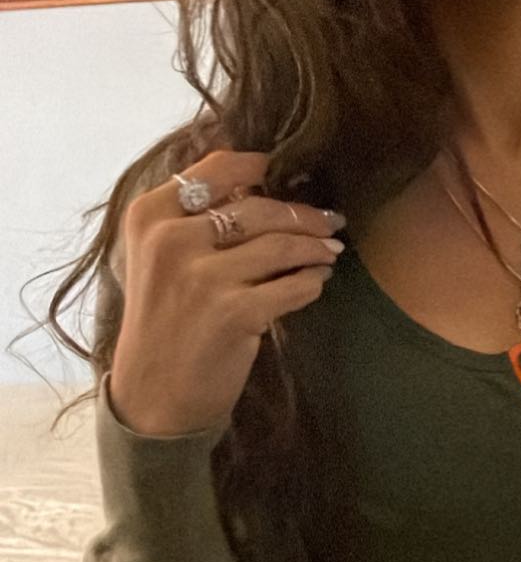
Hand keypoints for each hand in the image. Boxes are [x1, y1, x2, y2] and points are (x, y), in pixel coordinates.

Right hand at [109, 150, 345, 437]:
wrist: (153, 395)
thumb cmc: (164, 322)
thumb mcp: (160, 259)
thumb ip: (196, 220)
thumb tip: (259, 181)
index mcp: (149, 217)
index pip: (215, 171)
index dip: (257, 166)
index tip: (284, 171)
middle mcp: (171, 241)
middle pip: (257, 207)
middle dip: (303, 214)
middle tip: (329, 220)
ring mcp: (203, 278)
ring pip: (281, 245)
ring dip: (315, 247)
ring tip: (330, 251)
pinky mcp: (234, 313)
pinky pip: (292, 286)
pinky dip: (313, 281)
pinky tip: (319, 280)